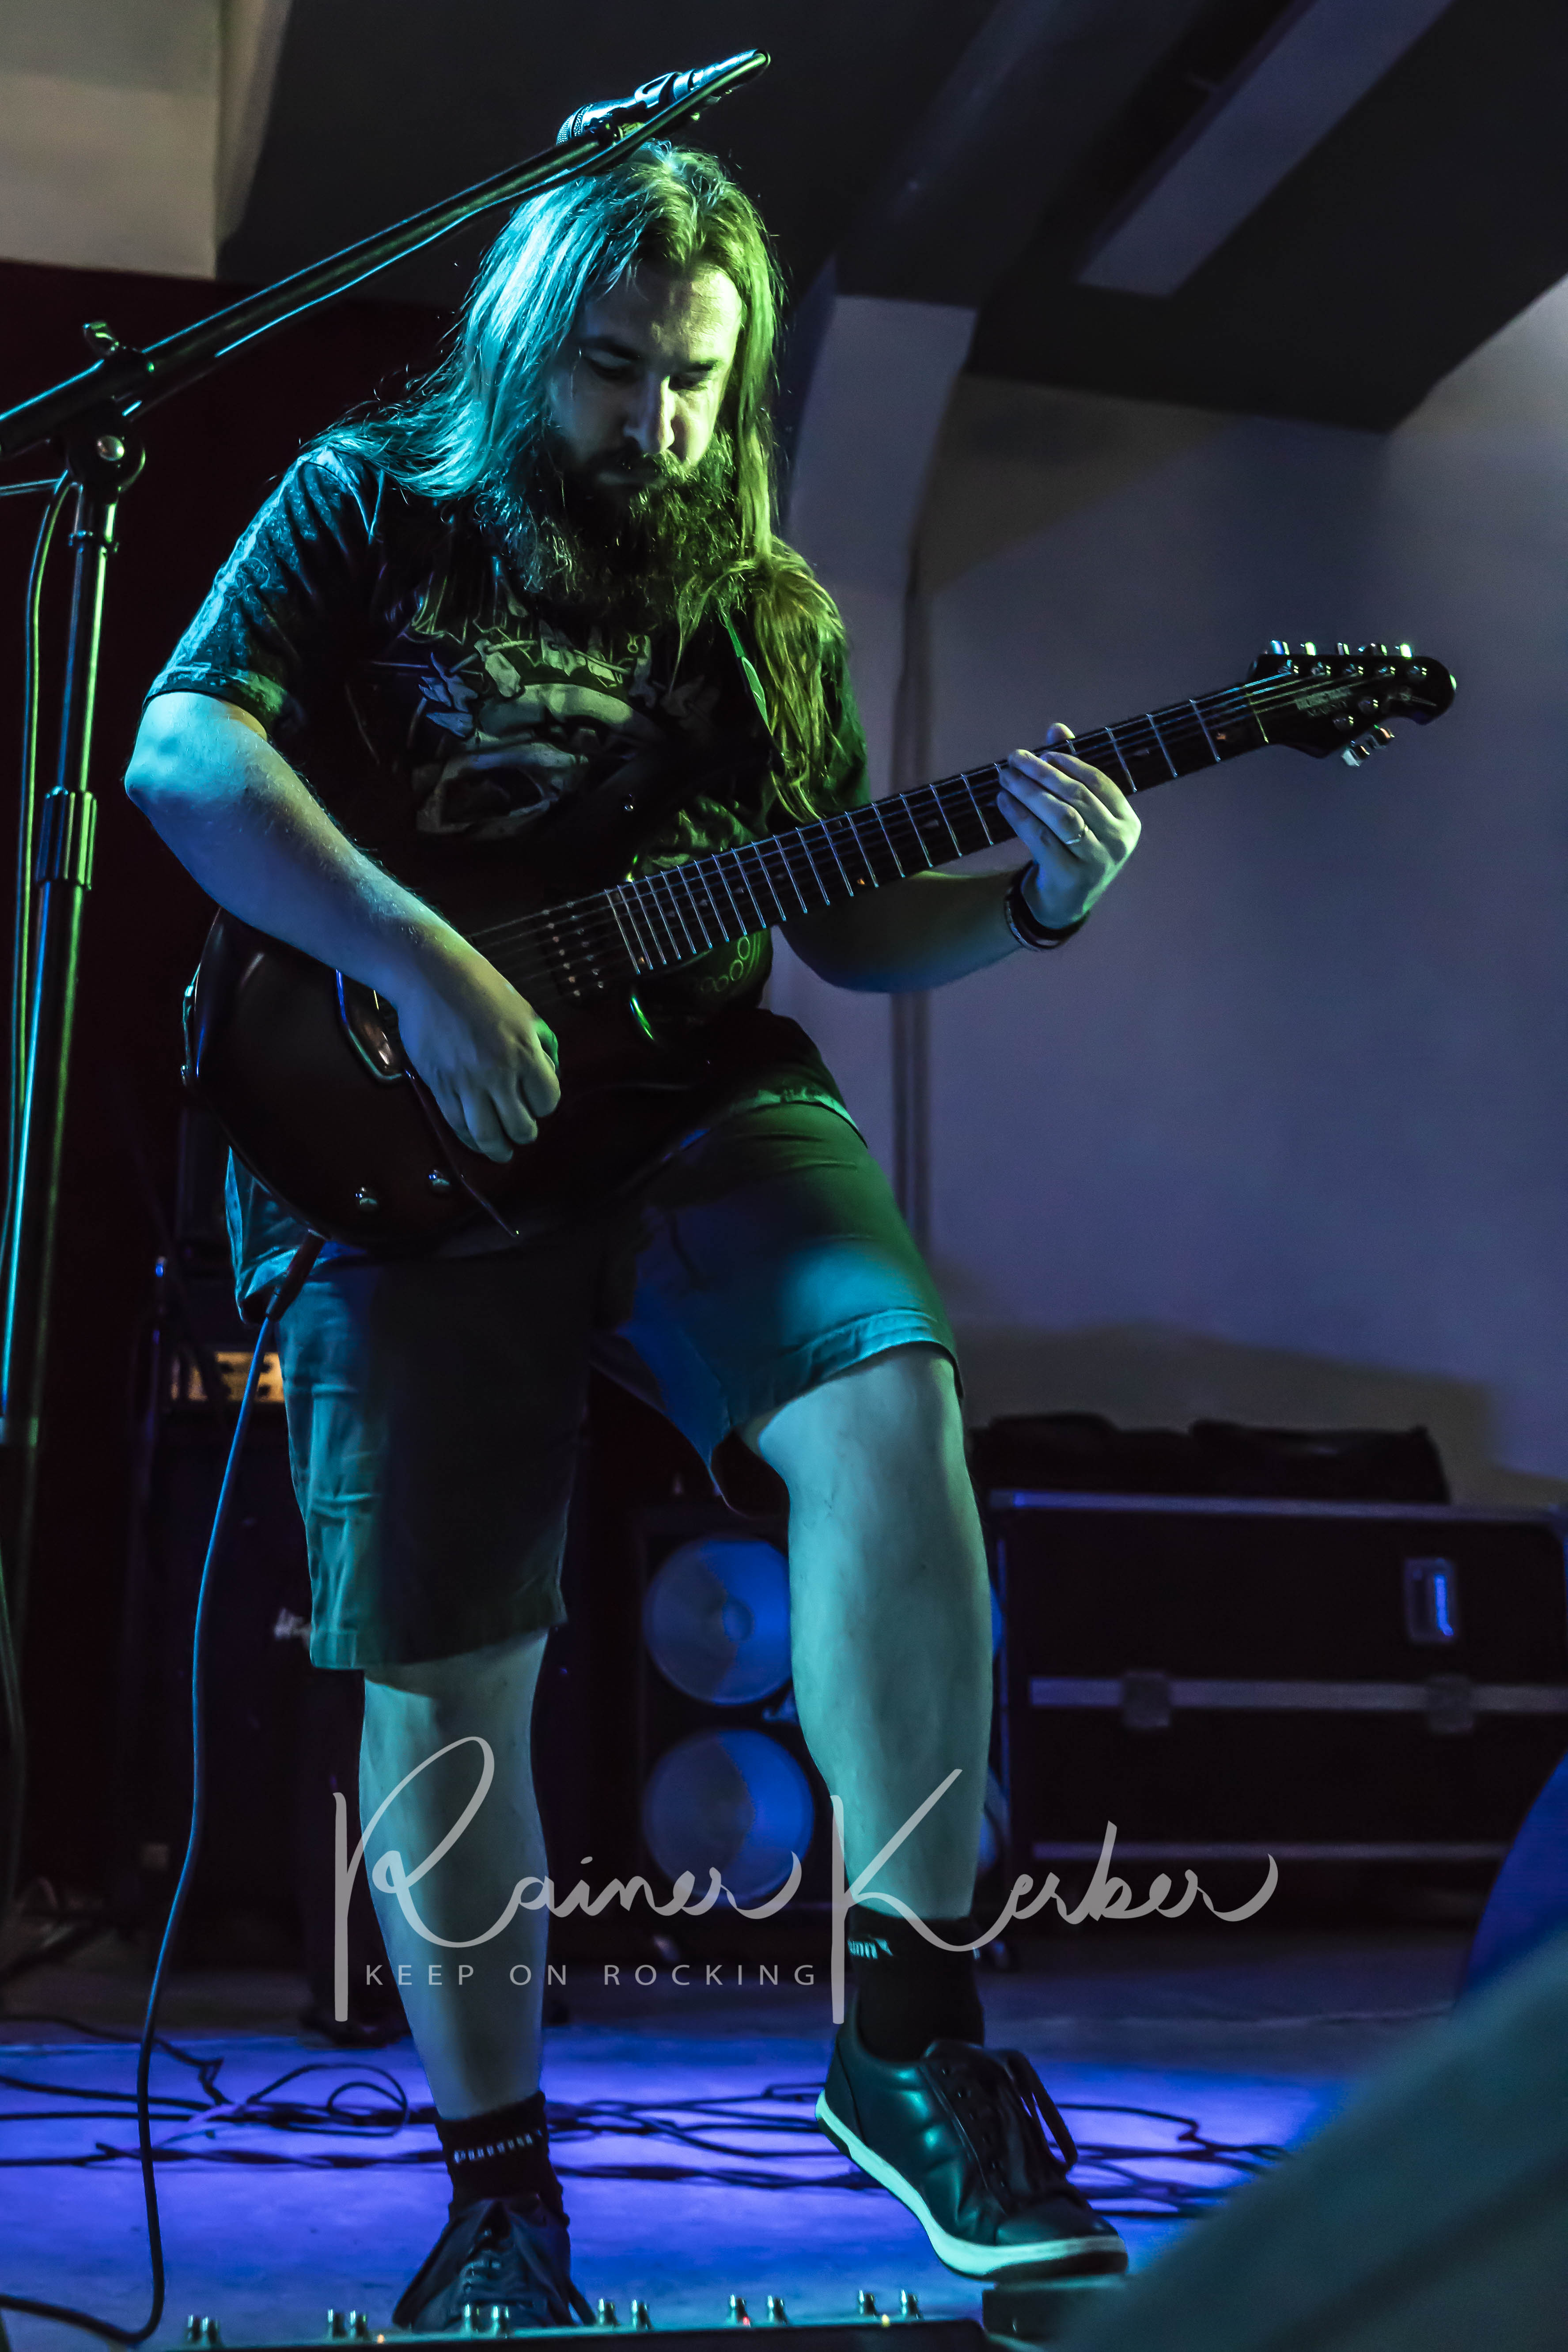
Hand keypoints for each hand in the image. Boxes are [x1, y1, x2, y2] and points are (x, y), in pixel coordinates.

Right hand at [391, 935, 560, 1162]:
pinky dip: (468, 1139)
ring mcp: (466, 1082)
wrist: (432, 976)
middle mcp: (498, 1072)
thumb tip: (549, 1076)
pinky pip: (456, 1124)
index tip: (538, 1102)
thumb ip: (542, 1045)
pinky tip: (475, 1140)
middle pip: (520, 1126)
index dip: (545, 1105)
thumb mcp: (527, 1012)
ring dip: (498, 1150)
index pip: (547, 1100)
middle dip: (525, 1134)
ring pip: (486, 1134)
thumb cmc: (484, 988)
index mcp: (525, 1052)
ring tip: (502, 1152)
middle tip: (523, 1133)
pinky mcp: (439, 1084)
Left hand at [996, 722, 1139, 931]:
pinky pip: (1040, 838)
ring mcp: (1096, 861)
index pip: (1100, 783)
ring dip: (1029, 792)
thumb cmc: (1074, 848)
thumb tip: (1056, 728)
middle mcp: (1118, 842)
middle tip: (1015, 758)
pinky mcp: (1070, 876)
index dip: (1071, 763)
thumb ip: (1072, 771)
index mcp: (1128, 822)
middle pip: (1077, 797)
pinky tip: (1003, 801)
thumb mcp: (1080, 813)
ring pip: (1060, 816)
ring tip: (1005, 777)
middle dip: (1043, 774)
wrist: (1064, 902)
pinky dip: (1020, 816)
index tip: (1043, 753)